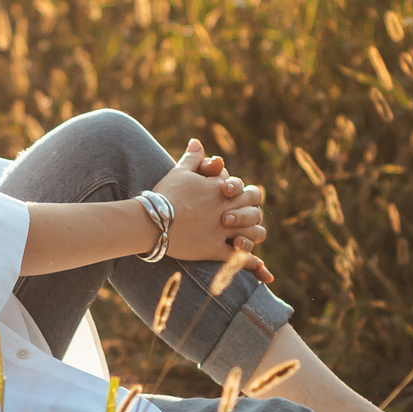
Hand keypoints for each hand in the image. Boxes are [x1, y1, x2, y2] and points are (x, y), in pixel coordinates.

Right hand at [154, 139, 269, 268]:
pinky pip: (241, 258)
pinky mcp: (215, 250)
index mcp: (221, 190)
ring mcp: (223, 231)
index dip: (244, 193)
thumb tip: (198, 142)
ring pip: (253, 234)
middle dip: (253, 214)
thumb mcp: (179, 172)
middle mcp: (227, 210)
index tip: (235, 196)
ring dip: (254, 236)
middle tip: (247, 218)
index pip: (245, 190)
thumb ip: (193, 158)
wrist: (152, 220)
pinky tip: (260, 269)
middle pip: (254, 211)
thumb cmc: (165, 194)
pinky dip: (253, 263)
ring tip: (247, 239)